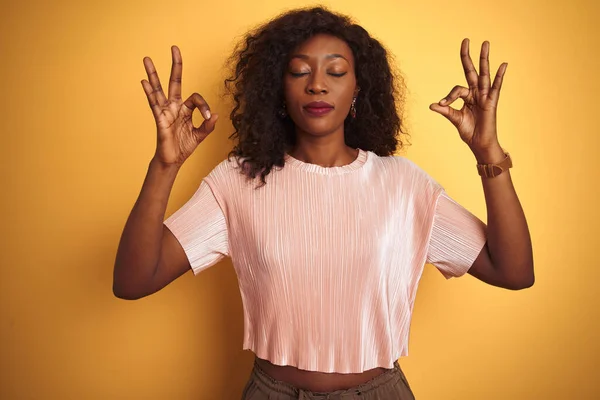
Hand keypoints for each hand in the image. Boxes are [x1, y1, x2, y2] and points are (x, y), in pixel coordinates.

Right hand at [141, 46, 217, 166]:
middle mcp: (174, 106)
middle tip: (174, 47)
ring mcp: (165, 111)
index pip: (195, 98)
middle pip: (174, 81)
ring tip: (146, 59)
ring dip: (153, 74)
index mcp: (185, 109)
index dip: (204, 105)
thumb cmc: (184, 147)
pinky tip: (144, 82)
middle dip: (175, 65)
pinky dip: (149, 93)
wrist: (173, 161)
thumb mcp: (200, 136)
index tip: (208, 117)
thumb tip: (215, 115)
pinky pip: (154, 104)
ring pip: (158, 89)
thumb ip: (208, 126)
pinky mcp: (159, 120)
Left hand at [429, 39, 506, 161]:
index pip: (457, 89)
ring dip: (484, 59)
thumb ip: (445, 110)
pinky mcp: (492, 101)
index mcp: (466, 96)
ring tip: (486, 43)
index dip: (449, 96)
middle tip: (466, 40)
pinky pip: (496, 87)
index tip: (442, 105)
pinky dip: (500, 76)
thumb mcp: (455, 119)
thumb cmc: (468, 131)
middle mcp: (476, 92)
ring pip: (484, 74)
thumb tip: (432, 105)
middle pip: (471, 70)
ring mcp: (485, 95)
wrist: (479, 143)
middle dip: (468, 56)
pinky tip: (503, 65)